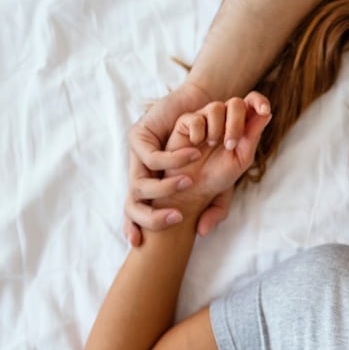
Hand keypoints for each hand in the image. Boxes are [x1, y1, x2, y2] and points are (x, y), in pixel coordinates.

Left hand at [125, 81, 212, 244]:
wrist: (203, 107)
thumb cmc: (211, 148)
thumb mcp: (218, 183)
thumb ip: (214, 207)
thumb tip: (202, 232)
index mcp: (151, 189)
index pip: (134, 214)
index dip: (132, 228)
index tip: (139, 242)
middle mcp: (139, 174)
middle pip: (131, 205)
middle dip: (150, 217)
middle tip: (177, 217)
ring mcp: (136, 157)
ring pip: (139, 184)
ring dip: (165, 188)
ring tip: (189, 182)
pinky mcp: (138, 136)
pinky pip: (151, 157)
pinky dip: (172, 160)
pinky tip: (193, 156)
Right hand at [155, 92, 271, 217]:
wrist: (195, 188)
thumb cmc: (220, 174)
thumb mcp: (242, 158)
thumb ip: (253, 136)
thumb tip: (266, 113)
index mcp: (240, 124)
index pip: (252, 102)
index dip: (260, 101)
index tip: (264, 111)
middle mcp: (223, 117)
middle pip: (235, 103)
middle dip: (236, 124)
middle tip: (230, 145)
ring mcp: (204, 118)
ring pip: (216, 107)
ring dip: (217, 129)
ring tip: (211, 145)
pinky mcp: (185, 123)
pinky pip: (196, 118)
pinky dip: (198, 133)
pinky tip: (196, 145)